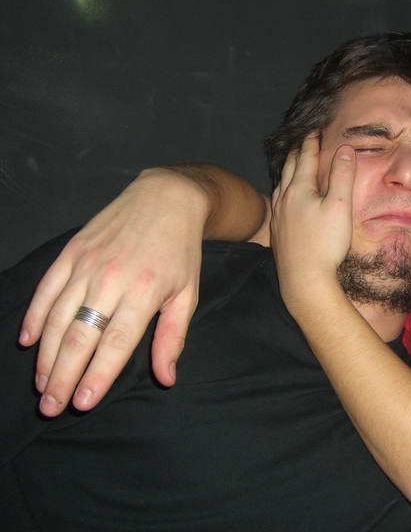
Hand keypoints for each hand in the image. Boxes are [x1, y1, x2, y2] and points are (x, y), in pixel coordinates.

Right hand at [19, 168, 206, 415]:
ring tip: (43, 384)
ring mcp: (87, 264)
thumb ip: (173, 337)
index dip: (97, 374)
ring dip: (47, 354)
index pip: (116, 342)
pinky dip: (35, 316)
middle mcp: (111, 278)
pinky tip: (29, 341)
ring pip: (58, 317)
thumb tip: (166, 378)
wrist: (166, 198)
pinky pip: (46, 289)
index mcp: (144, 291)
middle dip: (63, 376)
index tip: (83, 402)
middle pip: (80, 335)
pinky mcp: (71, 252)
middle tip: (52, 406)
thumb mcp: (188, 294)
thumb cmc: (180, 251)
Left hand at [269, 134, 355, 308]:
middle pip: (289, 168)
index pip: (305, 158)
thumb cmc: (325, 243)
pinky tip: (286, 199)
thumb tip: (345, 149)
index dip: (311, 143)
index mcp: (299, 189)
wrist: (304, 280)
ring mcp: (278, 216)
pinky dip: (284, 190)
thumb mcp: (340, 206)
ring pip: (280, 184)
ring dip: (288, 171)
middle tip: (304, 142)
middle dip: (297, 152)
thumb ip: (342, 175)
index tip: (315, 131)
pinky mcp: (277, 232)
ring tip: (294, 165)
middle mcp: (284, 199)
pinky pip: (278, 201)